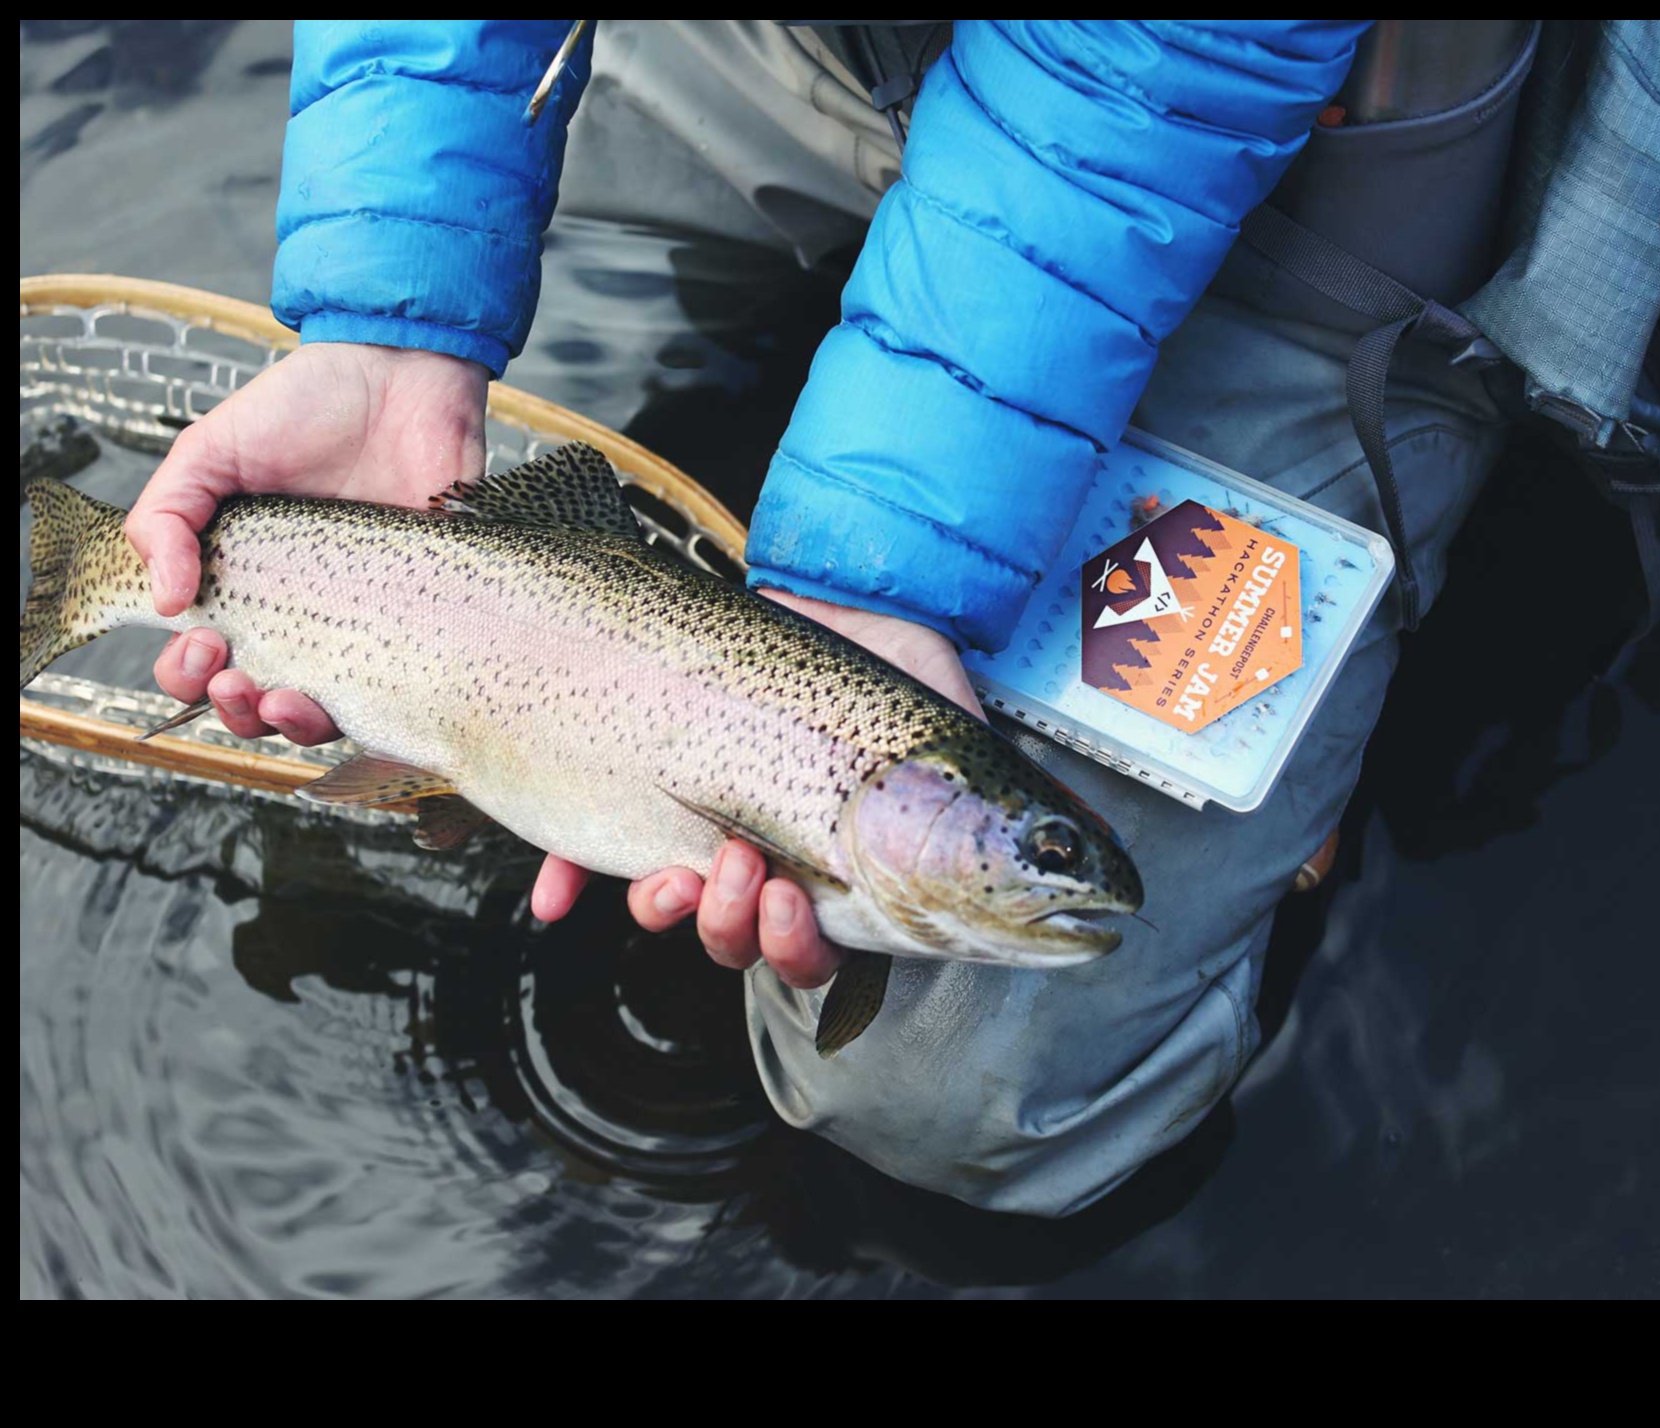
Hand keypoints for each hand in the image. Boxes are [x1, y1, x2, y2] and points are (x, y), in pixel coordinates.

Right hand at [128, 343, 488, 740]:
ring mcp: (364, 621)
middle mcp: (300, 613)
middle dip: (231, 709)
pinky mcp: (423, 618)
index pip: (202, 661)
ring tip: (281, 698)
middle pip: (255, 702)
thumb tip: (165, 602)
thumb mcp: (211, 450)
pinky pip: (401, 688)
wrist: (403, 378)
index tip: (200, 642)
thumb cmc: (307, 407)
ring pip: (323, 711)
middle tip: (233, 675)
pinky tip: (352, 693)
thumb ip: (167, 516)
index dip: (188, 675)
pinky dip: (372, 709)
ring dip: (290, 724)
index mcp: (242, 583)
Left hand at [531, 591, 984, 988]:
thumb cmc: (898, 658)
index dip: (798, 953)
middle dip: (733, 928)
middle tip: (742, 868)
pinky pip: (594, 853)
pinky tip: (556, 895)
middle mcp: (775, 862)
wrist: (833, 584)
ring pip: (675, 908)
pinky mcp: (647, 789)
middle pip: (741, 944)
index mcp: (847, 870)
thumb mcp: (945, 719)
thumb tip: (1063, 868)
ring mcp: (708, 829)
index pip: (821, 951)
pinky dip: (571, 878)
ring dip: (669, 907)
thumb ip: (978, 785)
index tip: (793, 906)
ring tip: (678, 863)